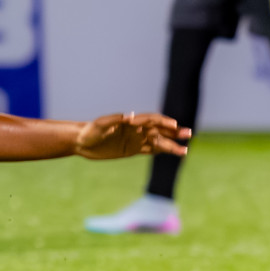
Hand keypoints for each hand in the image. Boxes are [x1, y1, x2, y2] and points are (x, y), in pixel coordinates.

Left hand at [74, 112, 190, 159]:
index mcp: (130, 122)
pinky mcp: (132, 150)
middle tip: (188, 134)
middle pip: (159, 130)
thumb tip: (129, 116)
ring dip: (171, 145)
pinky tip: (173, 153)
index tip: (173, 125)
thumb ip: (114, 120)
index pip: (151, 120)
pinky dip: (162, 151)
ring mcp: (135, 140)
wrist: (81, 142)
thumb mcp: (99, 125)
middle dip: (174, 132)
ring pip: (158, 141)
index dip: (162, 122)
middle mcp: (135, 129)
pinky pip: (151, 150)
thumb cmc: (89, 131)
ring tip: (185, 150)